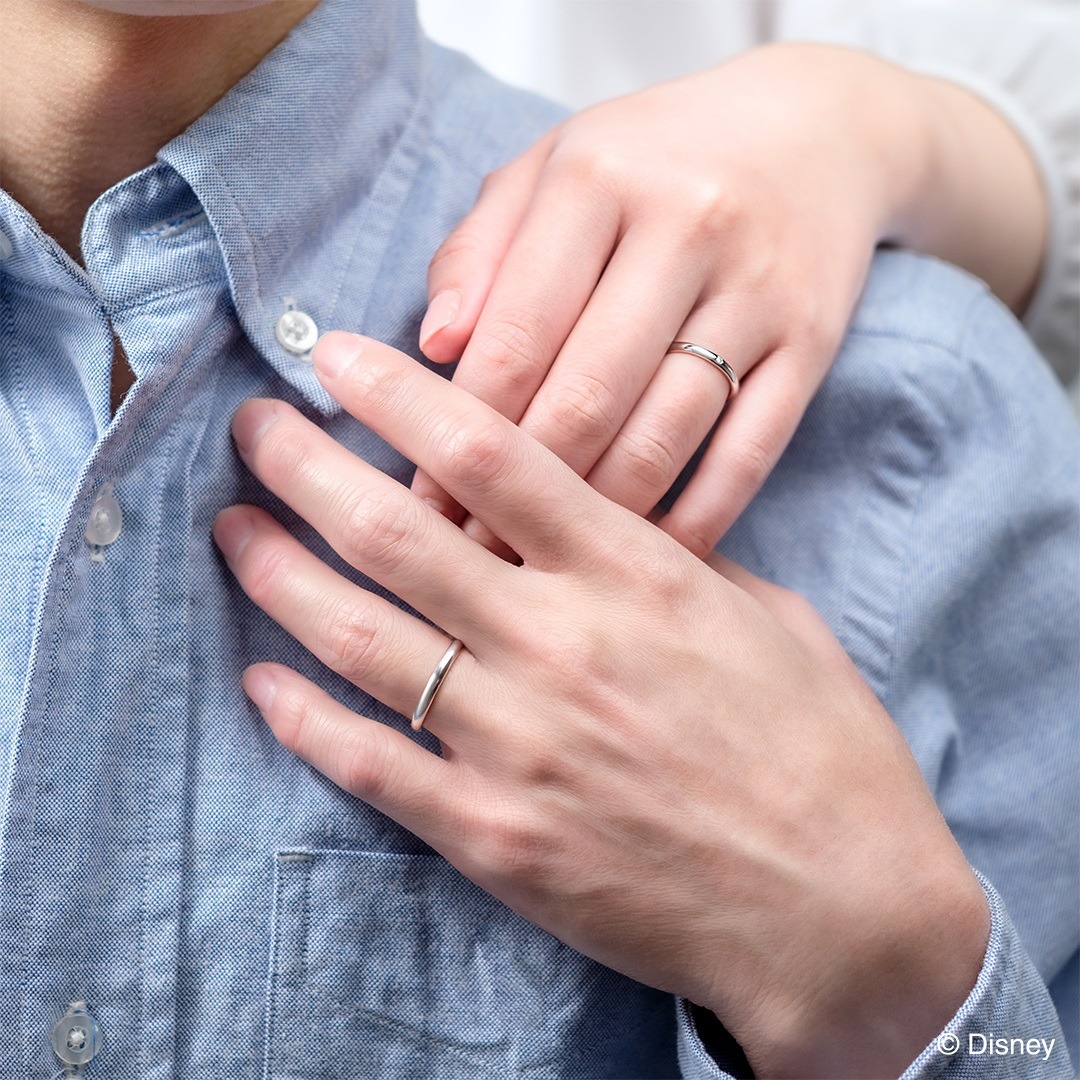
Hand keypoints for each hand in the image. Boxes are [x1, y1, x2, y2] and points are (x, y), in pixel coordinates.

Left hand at [215, 331, 987, 1078]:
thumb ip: (665, 556)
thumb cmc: (818, 750)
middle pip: (395, 531)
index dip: (395, 392)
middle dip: (304, 466)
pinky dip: (305, 719)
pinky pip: (373, 766)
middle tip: (253, 431)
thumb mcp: (763, 615)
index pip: (487, 451)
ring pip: (361, 638)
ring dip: (280, 575)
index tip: (337, 356)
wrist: (841, 909)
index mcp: (634, 574)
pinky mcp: (498, 837)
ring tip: (233, 531)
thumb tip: (588, 516)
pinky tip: (261, 680)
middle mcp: (562, 643)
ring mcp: (521, 745)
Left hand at [413, 42, 1045, 557]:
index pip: (513, 336)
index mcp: (597, 178)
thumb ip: (480, 252)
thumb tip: (433, 347)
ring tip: (543, 567)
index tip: (424, 501)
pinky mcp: (812, 343)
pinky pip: (749, 453)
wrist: (815, 129)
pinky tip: (648, 554)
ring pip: (664, 435)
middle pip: (585, 397)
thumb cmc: (649, 161)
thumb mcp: (550, 169)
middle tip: (472, 554)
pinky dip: (697, 517)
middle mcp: (684, 227)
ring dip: (596, 517)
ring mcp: (758, 290)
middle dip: (517, 493)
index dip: (456, 433)